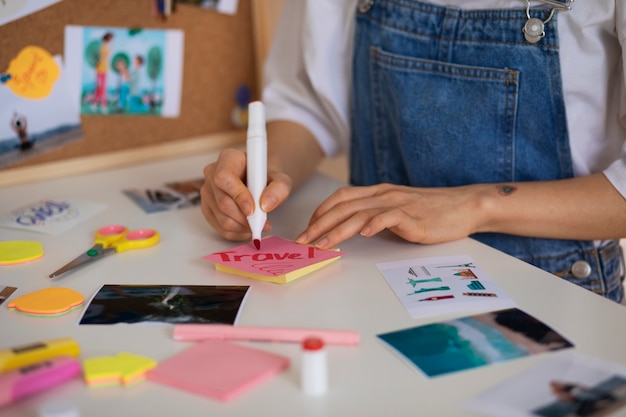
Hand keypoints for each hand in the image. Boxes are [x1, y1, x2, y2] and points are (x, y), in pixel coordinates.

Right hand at [200, 148, 291, 239]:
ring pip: (221, 218)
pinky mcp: (207, 208)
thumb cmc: (266, 178)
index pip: (224, 178)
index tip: (253, 209)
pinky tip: (247, 227)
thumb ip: (279, 189)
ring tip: (258, 224)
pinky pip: (219, 227)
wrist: (259, 182)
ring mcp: (207, 191)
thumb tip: (266, 204)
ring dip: (242, 227)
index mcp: (229, 158)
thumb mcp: (280, 179)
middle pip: (223, 202)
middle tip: (262, 223)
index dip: (238, 196)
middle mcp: (212, 173)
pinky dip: (236, 232)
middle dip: (244, 218)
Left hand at [296, 183, 481, 248]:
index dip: (321, 211)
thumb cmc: (431, 211)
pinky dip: (375, 224)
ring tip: (322, 244)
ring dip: (337, 230)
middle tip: (304, 241)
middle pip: (343, 207)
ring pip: (360, 213)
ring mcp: (398, 204)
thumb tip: (354, 230)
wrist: (463, 206)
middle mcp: (384, 195)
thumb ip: (376, 215)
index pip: (341, 197)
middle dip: (319, 224)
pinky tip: (364, 235)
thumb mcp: (397, 209)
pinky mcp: (413, 216)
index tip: (308, 229)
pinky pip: (390, 217)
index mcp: (378, 193)